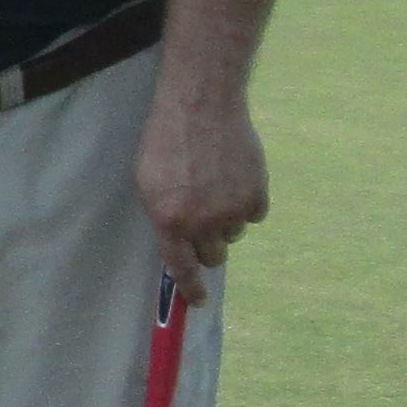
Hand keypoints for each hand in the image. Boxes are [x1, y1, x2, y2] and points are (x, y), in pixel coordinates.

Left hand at [134, 78, 268, 299]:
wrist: (202, 105)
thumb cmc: (166, 140)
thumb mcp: (148, 183)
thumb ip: (164, 217)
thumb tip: (177, 246)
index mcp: (170, 222)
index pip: (182, 270)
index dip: (191, 289)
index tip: (197, 301)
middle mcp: (203, 223)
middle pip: (213, 256)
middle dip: (207, 244)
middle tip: (202, 219)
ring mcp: (232, 211)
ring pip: (233, 234)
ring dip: (225, 219)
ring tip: (215, 184)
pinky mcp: (257, 195)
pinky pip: (254, 214)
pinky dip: (246, 201)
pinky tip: (234, 175)